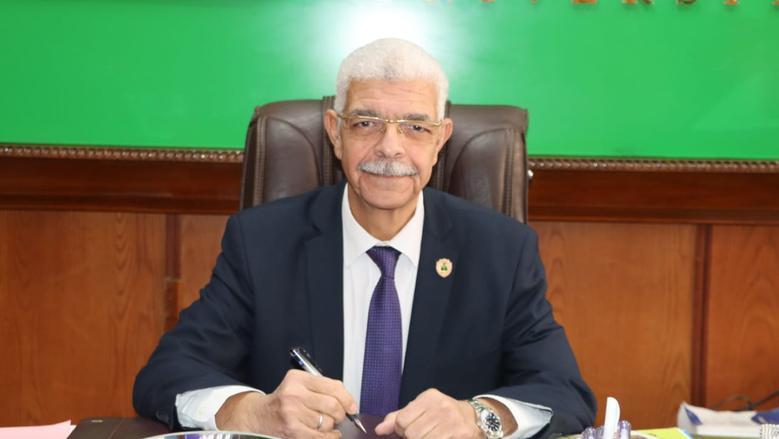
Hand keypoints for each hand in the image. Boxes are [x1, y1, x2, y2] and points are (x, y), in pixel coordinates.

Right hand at [215, 369, 356, 437]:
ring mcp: (292, 413)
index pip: (333, 386)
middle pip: (333, 405)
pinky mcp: (292, 431)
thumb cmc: (283, 402)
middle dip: (340, 414)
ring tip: (322, 424)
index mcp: (298, 379)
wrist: (258, 417)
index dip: (347, 399)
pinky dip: (329, 437)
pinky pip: (321, 436)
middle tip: (338, 417)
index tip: (352, 407)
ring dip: (330, 426)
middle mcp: (294, 394)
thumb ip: (322, 388)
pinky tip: (326, 435)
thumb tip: (349, 402)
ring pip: (327, 422)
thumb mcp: (299, 386)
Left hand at [374, 388, 480, 437]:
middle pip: (412, 434)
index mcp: (429, 397)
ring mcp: (453, 421)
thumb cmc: (442, 414)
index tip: (408, 431)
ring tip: (430, 436)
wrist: (473, 418)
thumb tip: (379, 430)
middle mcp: (442, 406)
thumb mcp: (421, 410)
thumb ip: (398, 418)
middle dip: (412, 438)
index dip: (401, 430)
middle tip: (422, 435)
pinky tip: (440, 438)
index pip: (402, 420)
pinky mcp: (462, 434)